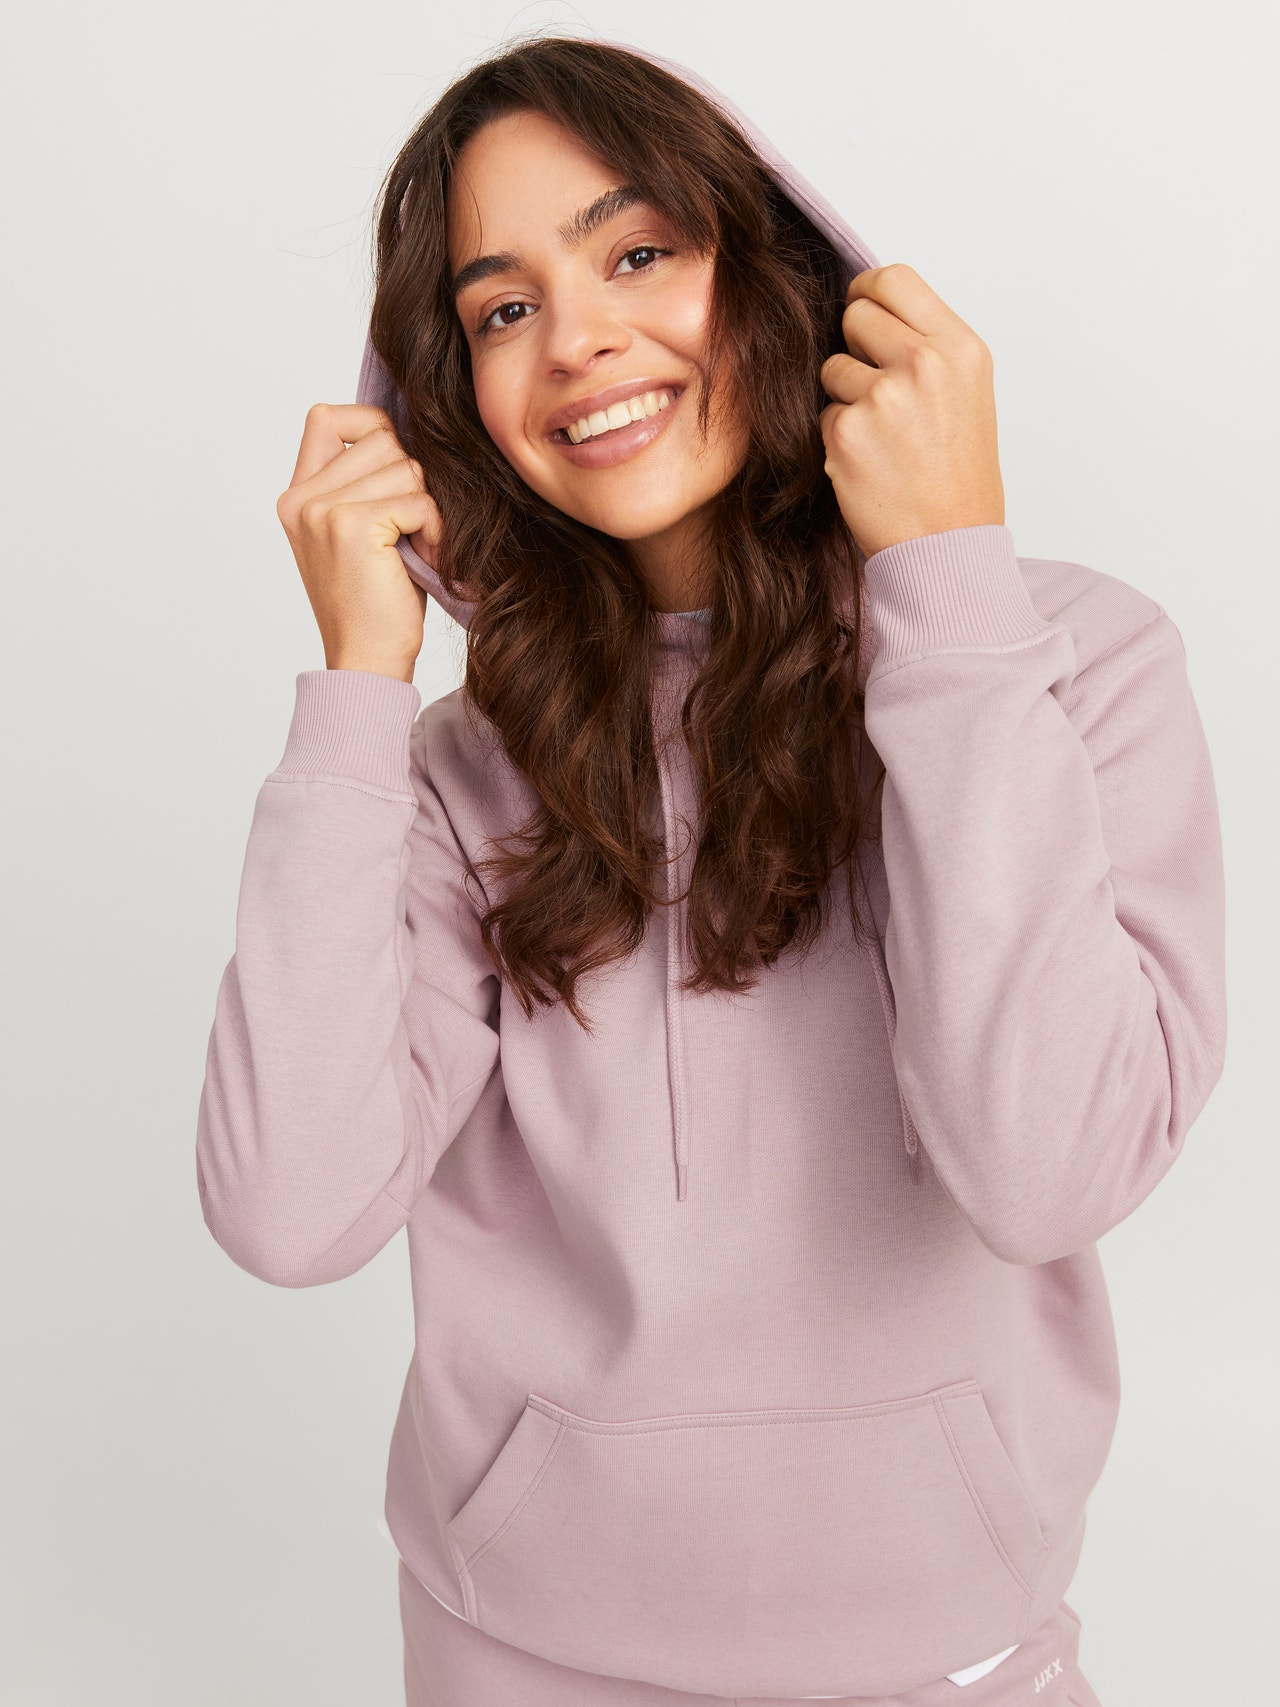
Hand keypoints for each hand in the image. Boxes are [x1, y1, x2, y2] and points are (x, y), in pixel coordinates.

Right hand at [275, 403, 441, 680]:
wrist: (367, 661)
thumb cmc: (375, 604)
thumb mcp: (359, 534)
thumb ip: (364, 483)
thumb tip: (409, 431)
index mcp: (297, 496)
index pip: (328, 416)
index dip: (373, 429)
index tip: (394, 475)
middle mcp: (302, 498)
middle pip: (382, 438)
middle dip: (412, 481)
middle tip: (412, 530)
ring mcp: (322, 510)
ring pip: (405, 466)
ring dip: (427, 507)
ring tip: (418, 548)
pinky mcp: (351, 526)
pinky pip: (418, 499)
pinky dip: (435, 529)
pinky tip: (426, 558)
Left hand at [818, 263, 1004, 560]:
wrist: (948, 543)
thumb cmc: (957, 476)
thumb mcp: (966, 393)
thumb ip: (926, 346)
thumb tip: (872, 309)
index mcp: (959, 348)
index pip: (894, 279)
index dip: (867, 293)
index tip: (861, 312)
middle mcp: (925, 364)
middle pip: (855, 316)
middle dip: (854, 347)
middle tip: (875, 388)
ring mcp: (884, 398)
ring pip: (832, 368)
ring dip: (844, 398)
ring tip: (881, 436)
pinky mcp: (848, 433)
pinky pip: (823, 415)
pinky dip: (837, 438)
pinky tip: (869, 463)